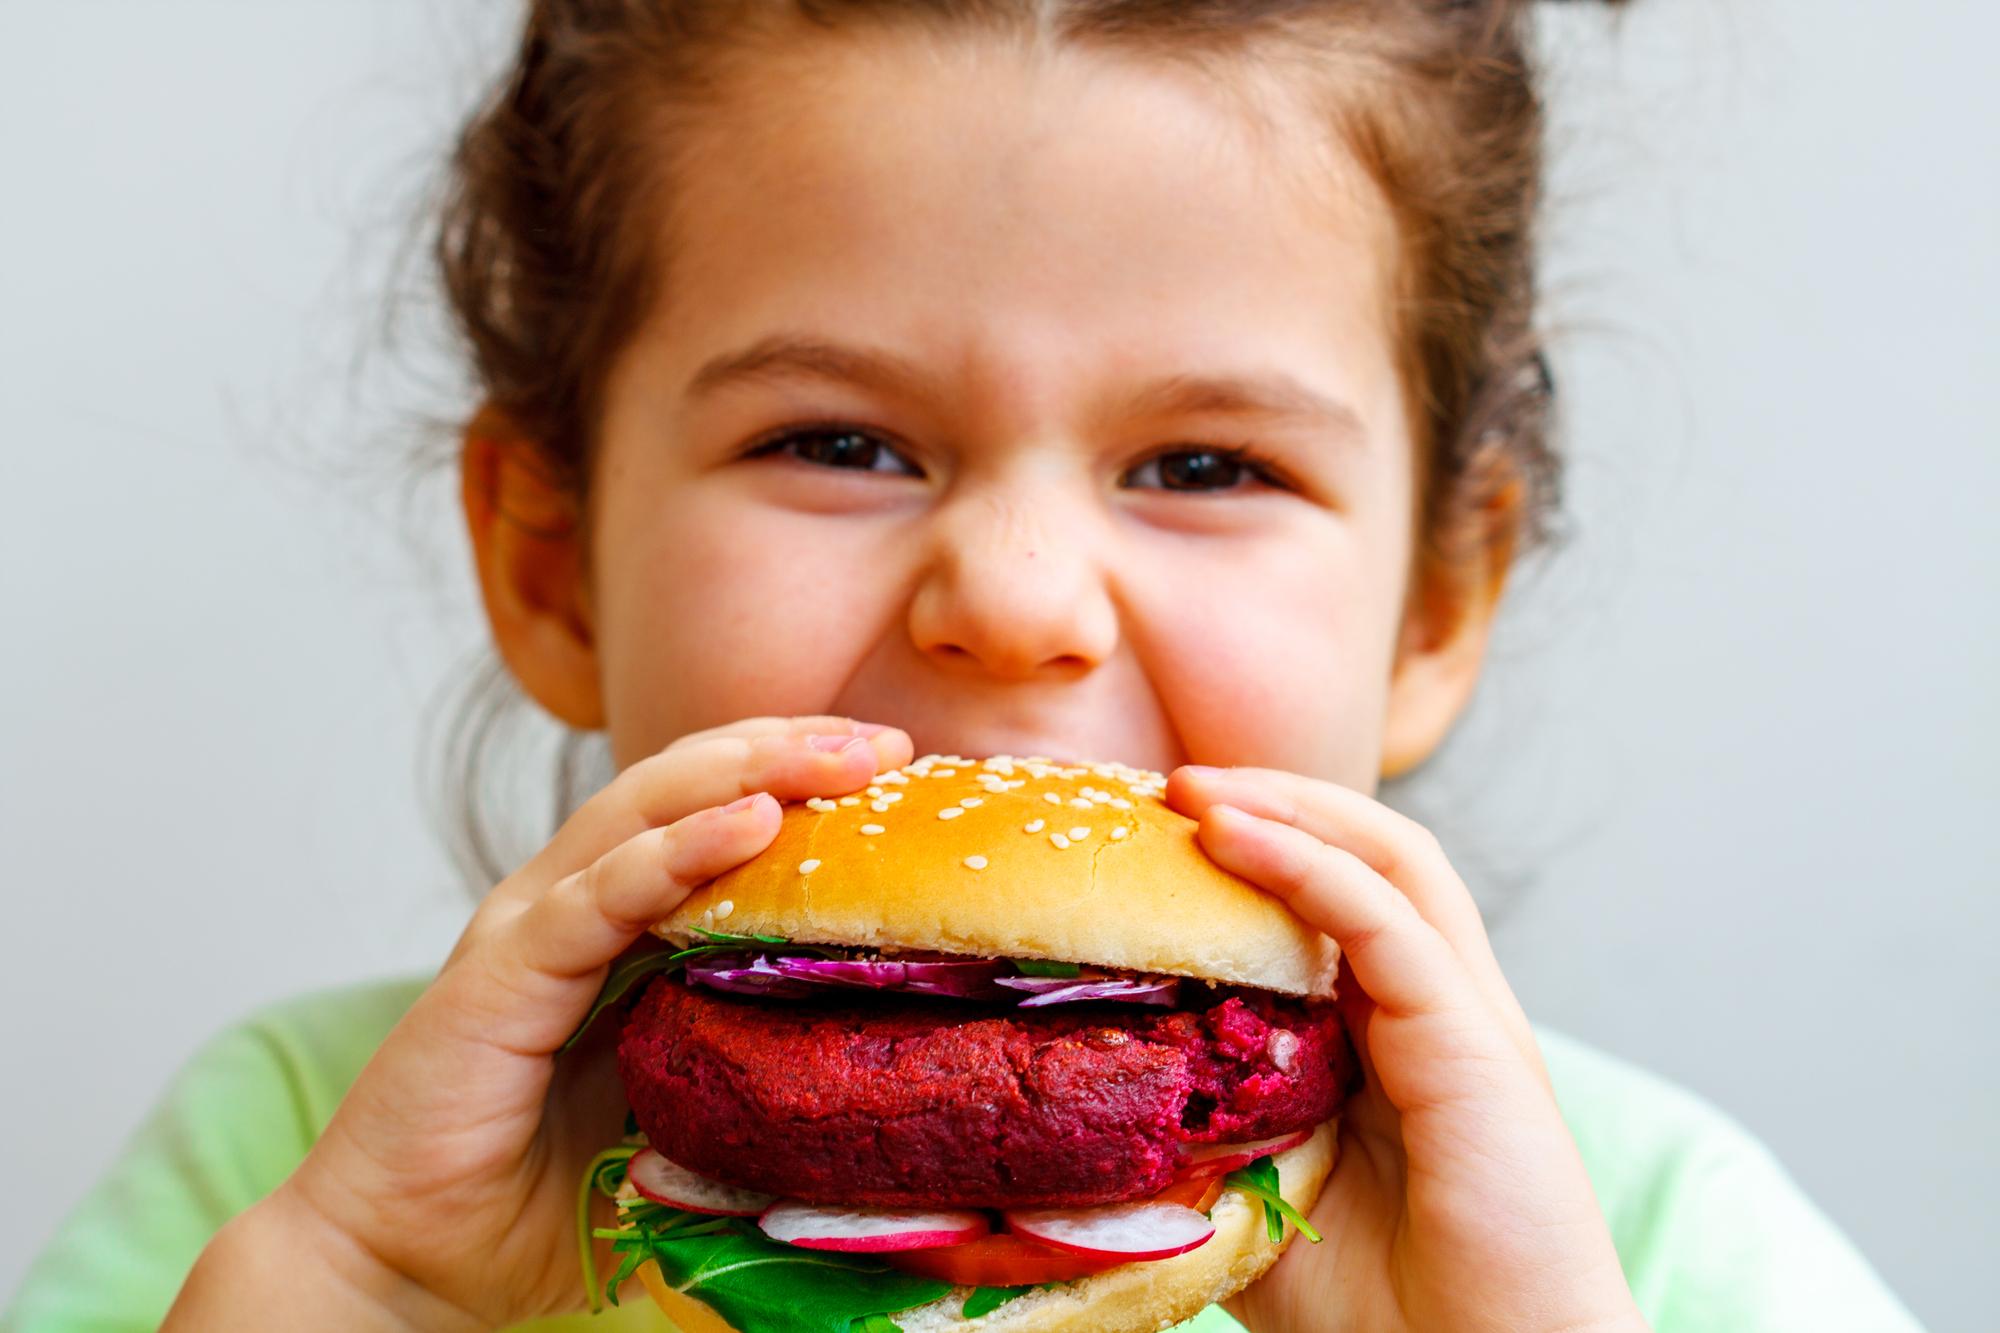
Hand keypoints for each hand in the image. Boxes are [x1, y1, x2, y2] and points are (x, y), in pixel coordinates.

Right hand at [163, 717, 912, 1332]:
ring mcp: (529, 927)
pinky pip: (598, 896)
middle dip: (787, 749)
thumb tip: (882, 1063)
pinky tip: (747, 821)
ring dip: (746, 772)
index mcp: (614, 921)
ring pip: (643, 811)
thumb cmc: (544, 1194)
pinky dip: (674, 852)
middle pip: (684, 784)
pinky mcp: (499, 973)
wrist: (411, 1260)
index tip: (895, 766)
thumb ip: (752, 1061)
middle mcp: (570, 900)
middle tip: (887, 744)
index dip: (795, 774)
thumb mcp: (684, 1108)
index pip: (711, 809)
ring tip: (835, 756)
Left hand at [1167, 766, 1647, 1332]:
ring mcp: (1468, 1021)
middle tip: (1172, 783)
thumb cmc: (1388, 1310)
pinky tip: (1232, 838)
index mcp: (1398, 1036)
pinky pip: (1390, 926)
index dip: (1258, 845)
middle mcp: (1442, 1008)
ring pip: (1391, 861)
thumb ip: (1205, 1139)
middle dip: (1275, 798)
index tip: (1156, 829)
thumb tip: (1090, 1106)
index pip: (1337, 896)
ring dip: (1291, 807)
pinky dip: (1310, 867)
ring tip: (1196, 787)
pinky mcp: (1480, 1048)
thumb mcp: (1261, 1200)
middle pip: (1372, 852)